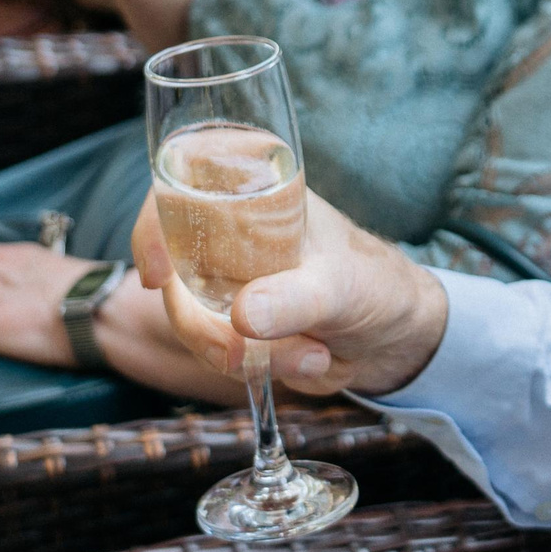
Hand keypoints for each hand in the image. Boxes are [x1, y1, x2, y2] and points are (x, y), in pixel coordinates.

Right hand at [131, 187, 449, 397]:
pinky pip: (215, 350)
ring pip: (189, 318)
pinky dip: (255, 367)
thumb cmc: (377, 285)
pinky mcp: (234, 325)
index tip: (157, 276)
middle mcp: (232, 232)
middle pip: (171, 268)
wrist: (395, 338)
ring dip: (240, 353)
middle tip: (240, 355)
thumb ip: (296, 299)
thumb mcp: (342, 289)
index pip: (182, 184)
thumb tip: (243, 315)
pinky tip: (312, 361)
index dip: (154, 224)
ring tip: (314, 357)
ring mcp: (227, 281)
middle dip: (200, 324)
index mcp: (257, 192)